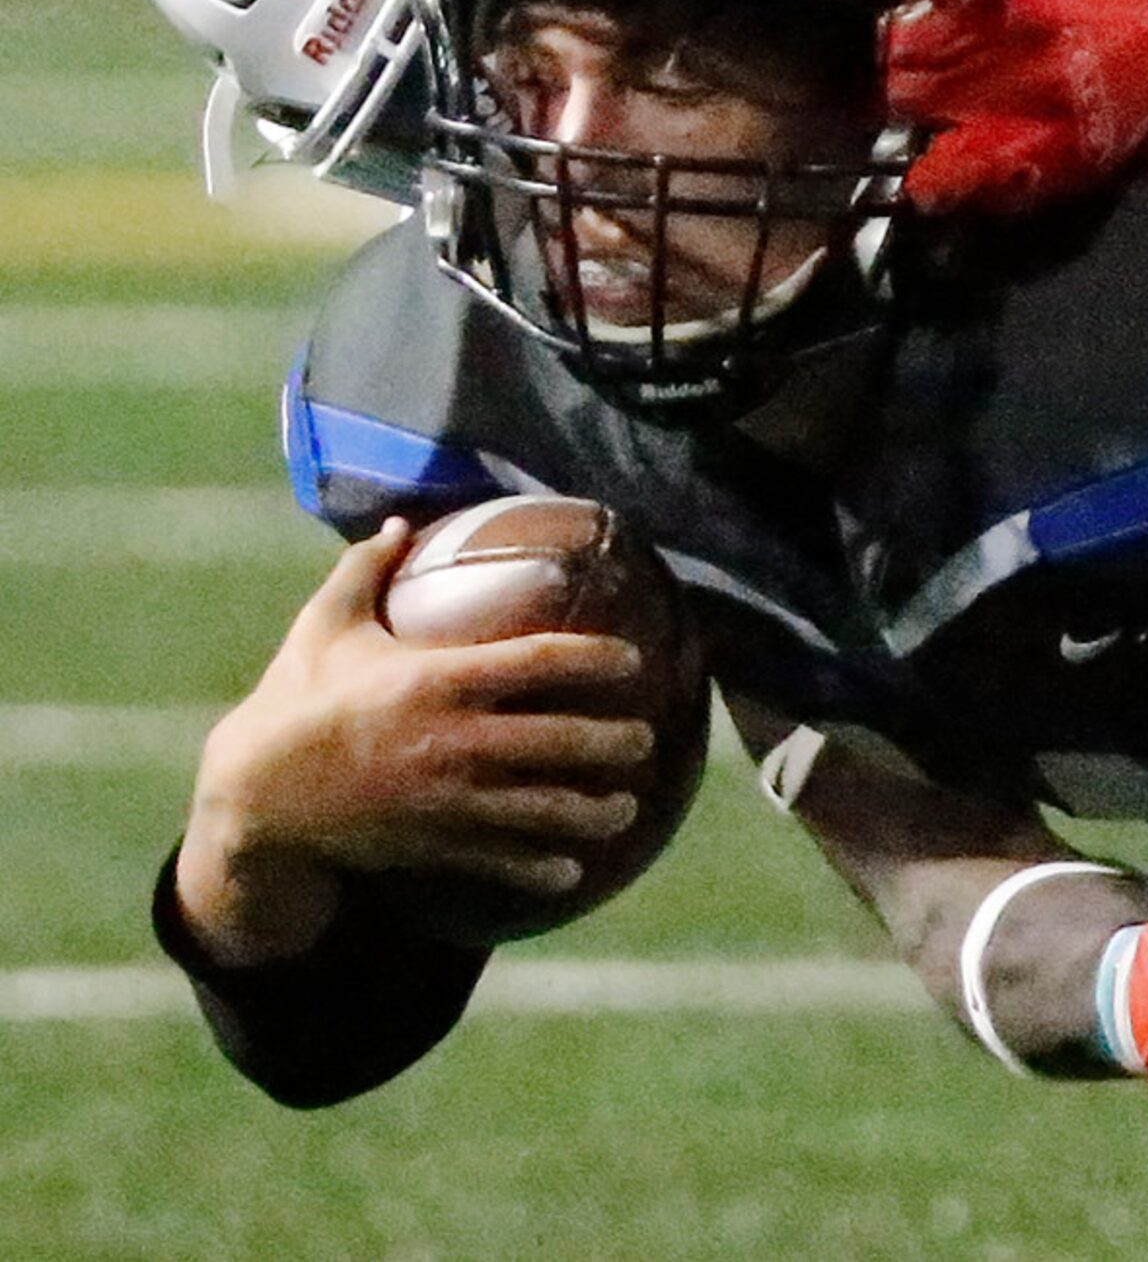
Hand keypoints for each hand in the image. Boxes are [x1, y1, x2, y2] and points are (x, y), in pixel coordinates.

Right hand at [176, 519, 654, 964]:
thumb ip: (364, 571)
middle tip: (646, 739)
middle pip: (554, 740)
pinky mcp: (429, 844)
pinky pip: (495, 861)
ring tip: (627, 809)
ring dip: (590, 812)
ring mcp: (444, 798)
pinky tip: (570, 872)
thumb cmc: (296, 701)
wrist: (255, 798)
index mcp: (436, 680)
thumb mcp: (325, 628)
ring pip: (537, 808)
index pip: (537, 661)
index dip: (592, 657)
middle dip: (608, 741)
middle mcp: (451, 740)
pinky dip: (536, 868)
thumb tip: (397, 521)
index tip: (632, 658)